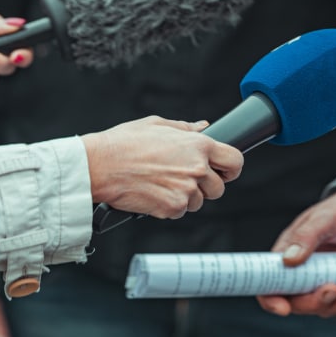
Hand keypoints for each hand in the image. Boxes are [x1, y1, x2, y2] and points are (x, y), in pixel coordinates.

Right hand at [81, 116, 243, 217]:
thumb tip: (203, 127)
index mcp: (198, 146)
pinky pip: (180, 211)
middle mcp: (196, 169)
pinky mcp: (172, 208)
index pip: (235, 161)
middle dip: (205, 185)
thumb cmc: (124, 143)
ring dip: (186, 197)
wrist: (100, 166)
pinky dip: (170, 206)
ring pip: (199, 202)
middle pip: (219, 188)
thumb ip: (186, 129)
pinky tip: (154, 192)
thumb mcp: (157, 125)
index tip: (224, 171)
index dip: (231, 168)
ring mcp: (186, 191)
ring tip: (162, 183)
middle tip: (183, 178)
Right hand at [257, 188, 335, 316]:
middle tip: (334, 289)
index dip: (271, 300)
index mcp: (288, 254)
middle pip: (299, 303)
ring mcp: (325, 282)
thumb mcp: (325, 218)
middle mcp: (303, 273)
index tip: (283, 309)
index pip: (270, 284)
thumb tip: (287, 261)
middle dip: (316, 302)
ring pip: (326, 308)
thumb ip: (306, 237)